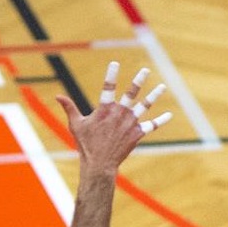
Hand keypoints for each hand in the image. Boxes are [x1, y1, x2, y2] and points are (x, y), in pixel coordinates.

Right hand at [56, 62, 170, 177]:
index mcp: (105, 109)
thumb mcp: (76, 124)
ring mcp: (130, 123)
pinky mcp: (137, 134)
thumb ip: (70, 108)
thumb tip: (58, 96)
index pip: (108, 87)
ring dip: (154, 96)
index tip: (115, 63)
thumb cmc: (86, 144)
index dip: (111, 75)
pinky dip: (160, 121)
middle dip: (139, 80)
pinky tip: (169, 115)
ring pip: (145, 106)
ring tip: (162, 87)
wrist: (100, 164)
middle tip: (145, 70)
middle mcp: (120, 113)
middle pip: (131, 93)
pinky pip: (151, 125)